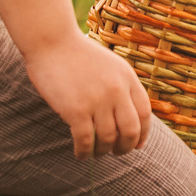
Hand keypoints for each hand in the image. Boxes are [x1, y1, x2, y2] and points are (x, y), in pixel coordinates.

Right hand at [22, 32, 152, 158]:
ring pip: (107, 139)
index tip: (136, 145)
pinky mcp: (76, 110)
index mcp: (127, 78)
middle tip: (116, 152)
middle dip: (125, 147)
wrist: (51, 41)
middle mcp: (116, 90)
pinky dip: (84, 153)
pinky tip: (80, 154)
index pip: (144, 114)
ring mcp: (97, 101)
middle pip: (130, 131)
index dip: (142, 134)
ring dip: (102, 151)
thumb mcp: (110, 65)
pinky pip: (85, 141)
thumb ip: (121, 86)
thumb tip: (127, 117)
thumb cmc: (77, 54)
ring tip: (95, 153)